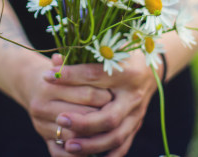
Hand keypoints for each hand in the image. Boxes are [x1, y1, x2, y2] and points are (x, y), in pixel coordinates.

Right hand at [22, 54, 112, 155]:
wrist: (31, 84)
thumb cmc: (57, 72)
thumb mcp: (69, 66)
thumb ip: (84, 68)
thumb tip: (108, 61)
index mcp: (49, 87)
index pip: (87, 95)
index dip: (106, 96)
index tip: (116, 95)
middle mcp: (41, 107)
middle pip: (82, 116)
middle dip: (102, 115)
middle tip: (119, 112)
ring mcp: (42, 126)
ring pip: (75, 136)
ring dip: (95, 134)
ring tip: (111, 127)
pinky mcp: (46, 140)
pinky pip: (64, 153)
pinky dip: (81, 153)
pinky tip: (97, 146)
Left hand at [44, 51, 158, 155]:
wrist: (150, 69)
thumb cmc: (123, 56)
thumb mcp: (106, 52)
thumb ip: (81, 57)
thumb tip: (54, 62)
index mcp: (126, 71)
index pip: (94, 75)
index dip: (69, 76)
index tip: (47, 77)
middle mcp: (133, 95)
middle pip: (109, 116)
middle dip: (83, 122)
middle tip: (59, 119)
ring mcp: (136, 114)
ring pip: (115, 136)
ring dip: (91, 144)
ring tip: (68, 145)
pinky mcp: (135, 125)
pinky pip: (123, 146)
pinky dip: (106, 155)